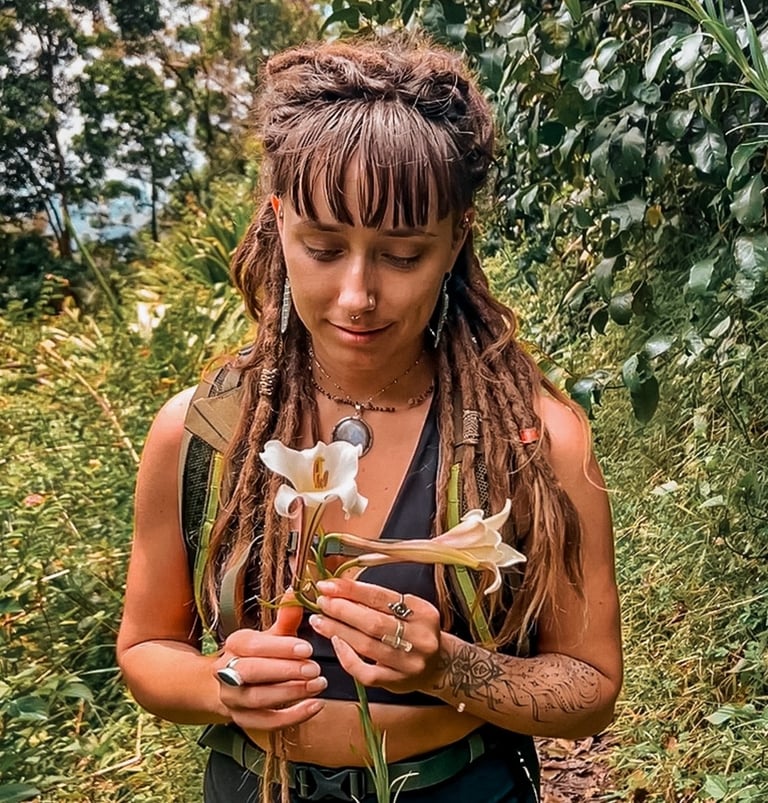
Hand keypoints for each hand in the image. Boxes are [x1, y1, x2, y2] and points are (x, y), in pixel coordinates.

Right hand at [214, 590, 326, 730]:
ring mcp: (233, 699)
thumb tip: (296, 591)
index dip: (280, 648)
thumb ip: (285, 617)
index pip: (254, 646)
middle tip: (314, 669)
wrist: (227, 684)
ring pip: (259, 699)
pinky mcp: (243, 720)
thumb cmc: (258, 654)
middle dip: (285, 672)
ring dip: (291, 693)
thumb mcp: (269, 634)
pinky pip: (266, 723)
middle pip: (253, 673)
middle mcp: (228, 672)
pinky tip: (314, 706)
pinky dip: (292, 717)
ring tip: (318, 685)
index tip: (307, 648)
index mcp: (235, 645)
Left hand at [309, 578, 441, 694]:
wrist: (439, 665)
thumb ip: (380, 601)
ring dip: (338, 630)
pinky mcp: (397, 683)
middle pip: (373, 622)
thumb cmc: (416, 631)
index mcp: (424, 613)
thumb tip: (341, 589)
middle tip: (322, 601)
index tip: (329, 585)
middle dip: (342, 610)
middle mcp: (420, 639)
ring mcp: (409, 664)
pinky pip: (366, 672)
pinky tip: (335, 643)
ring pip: (366, 645)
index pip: (381, 597)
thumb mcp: (410, 609)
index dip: (352, 590)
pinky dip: (347, 657)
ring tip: (319, 620)